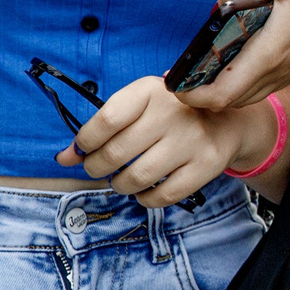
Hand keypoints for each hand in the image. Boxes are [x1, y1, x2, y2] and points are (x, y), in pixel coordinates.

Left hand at [56, 76, 239, 209]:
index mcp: (151, 91)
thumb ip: (101, 128)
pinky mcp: (205, 166)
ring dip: (119, 185)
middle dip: (96, 167)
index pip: (105, 121)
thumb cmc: (170, 114)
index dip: (84, 142)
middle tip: (98, 168)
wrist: (226, 121)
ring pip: (136, 178)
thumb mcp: (138, 106)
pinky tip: (143, 190)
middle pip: (115, 154)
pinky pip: (162, 196)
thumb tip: (63, 158)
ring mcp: (191, 141)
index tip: (79, 151)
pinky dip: (144, 199)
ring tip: (121, 180)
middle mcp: (172, 113)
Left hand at [176, 0, 289, 111]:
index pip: (221, 95)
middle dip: (204, 95)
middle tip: (184, 75)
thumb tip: (218, 7)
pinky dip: (244, 78)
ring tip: (204, 67)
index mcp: (269, 53)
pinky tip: (237, 54)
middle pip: (233, 100)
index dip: (193, 96)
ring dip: (225, 87)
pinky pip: (267, 81)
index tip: (175, 82)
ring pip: (251, 93)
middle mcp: (282, 69)